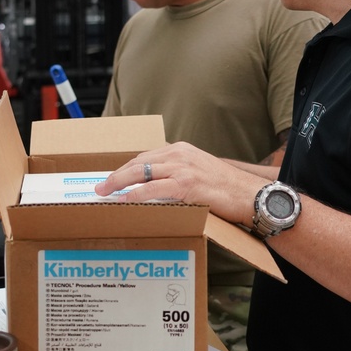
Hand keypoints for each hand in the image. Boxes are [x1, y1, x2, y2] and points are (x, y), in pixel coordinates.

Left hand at [94, 142, 267, 226]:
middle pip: (138, 163)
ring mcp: (182, 167)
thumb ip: (179, 174)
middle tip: (100, 187)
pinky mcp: (186, 184)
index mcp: (181, 150)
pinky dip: (136, 194)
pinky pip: (153, 188)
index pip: (145, 158)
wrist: (249, 194)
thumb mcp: (200, 172)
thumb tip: (157, 188)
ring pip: (141, 172)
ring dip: (118, 183)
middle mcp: (179, 154)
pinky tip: (124, 200)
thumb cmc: (227, 188)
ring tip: (104, 194)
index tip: (113, 179)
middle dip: (116, 175)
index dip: (126, 170)